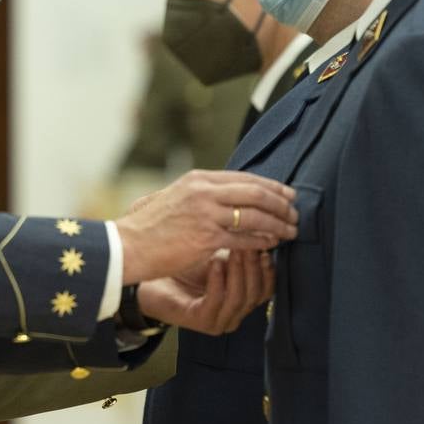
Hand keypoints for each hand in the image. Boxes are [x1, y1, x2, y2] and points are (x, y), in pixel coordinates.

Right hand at [115, 170, 296, 284]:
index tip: (287, 194)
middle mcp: (204, 192)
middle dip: (280, 203)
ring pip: (255, 216)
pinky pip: (244, 238)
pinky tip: (272, 245)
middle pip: (255, 192)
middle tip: (295, 213)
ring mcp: (206, 214)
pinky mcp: (206, 238)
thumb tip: (229, 196)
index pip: (244, 177)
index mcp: (198, 179)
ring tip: (290, 231)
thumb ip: (202, 194)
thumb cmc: (150, 226)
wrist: (128, 245)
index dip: (271, 186)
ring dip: (277, 224)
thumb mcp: (175, 197)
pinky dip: (262, 241)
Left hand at [137, 249, 273, 335]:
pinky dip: (218, 280)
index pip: (267, 288)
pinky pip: (216, 301)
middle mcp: (235, 314)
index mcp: (243, 300)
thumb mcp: (220, 254)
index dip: (269, 267)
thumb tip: (268, 229)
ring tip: (235, 249)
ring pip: (240, 298)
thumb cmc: (186, 264)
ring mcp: (219, 321)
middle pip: (257, 294)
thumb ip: (243, 248)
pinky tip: (214, 262)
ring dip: (240, 272)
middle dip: (255, 266)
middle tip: (252, 242)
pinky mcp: (201, 321)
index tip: (267, 242)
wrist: (151, 277)